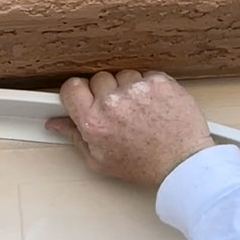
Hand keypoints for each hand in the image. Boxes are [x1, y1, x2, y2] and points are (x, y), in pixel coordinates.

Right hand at [45, 70, 215, 186]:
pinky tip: (154, 105)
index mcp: (94, 122)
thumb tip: (56, 123)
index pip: (71, 87)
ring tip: (139, 110)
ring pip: (123, 75)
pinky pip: (146, 75)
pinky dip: (149, 87)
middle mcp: (112, 102)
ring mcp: (137, 89)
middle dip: (105, 92)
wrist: (183, 161)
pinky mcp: (159, 82)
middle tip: (118, 111)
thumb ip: (75, 137)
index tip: (84, 97)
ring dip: (128, 88)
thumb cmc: (143, 165)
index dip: (77, 92)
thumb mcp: (99, 161)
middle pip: (98, 79)